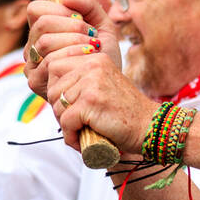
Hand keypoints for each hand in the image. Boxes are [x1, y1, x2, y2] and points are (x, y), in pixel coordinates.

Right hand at [25, 0, 121, 97]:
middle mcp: (31, 47)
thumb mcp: (103, 27)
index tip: (81, 18)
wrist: (109, 89)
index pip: (36, 9)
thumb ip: (90, 6)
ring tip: (92, 49)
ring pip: (44, 42)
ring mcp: (30, 65)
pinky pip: (48, 62)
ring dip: (74, 42)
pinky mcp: (35, 82)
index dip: (59, 9)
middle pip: (42, 24)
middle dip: (72, 26)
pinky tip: (85, 63)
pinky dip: (72, 58)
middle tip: (92, 35)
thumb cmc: (104, 58)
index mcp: (42, 32)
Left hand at [40, 48, 154, 154]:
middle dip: (58, 108)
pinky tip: (80, 141)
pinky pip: (65, 120)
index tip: (68, 106)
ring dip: (64, 123)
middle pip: (53, 87)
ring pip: (57, 104)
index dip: (57, 90)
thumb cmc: (125, 112)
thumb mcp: (102, 85)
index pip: (55, 66)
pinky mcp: (90, 102)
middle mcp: (92, 65)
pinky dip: (70, 135)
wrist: (150, 127)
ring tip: (79, 132)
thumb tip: (49, 87)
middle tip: (73, 123)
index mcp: (94, 58)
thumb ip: (81, 81)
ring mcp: (91, 82)